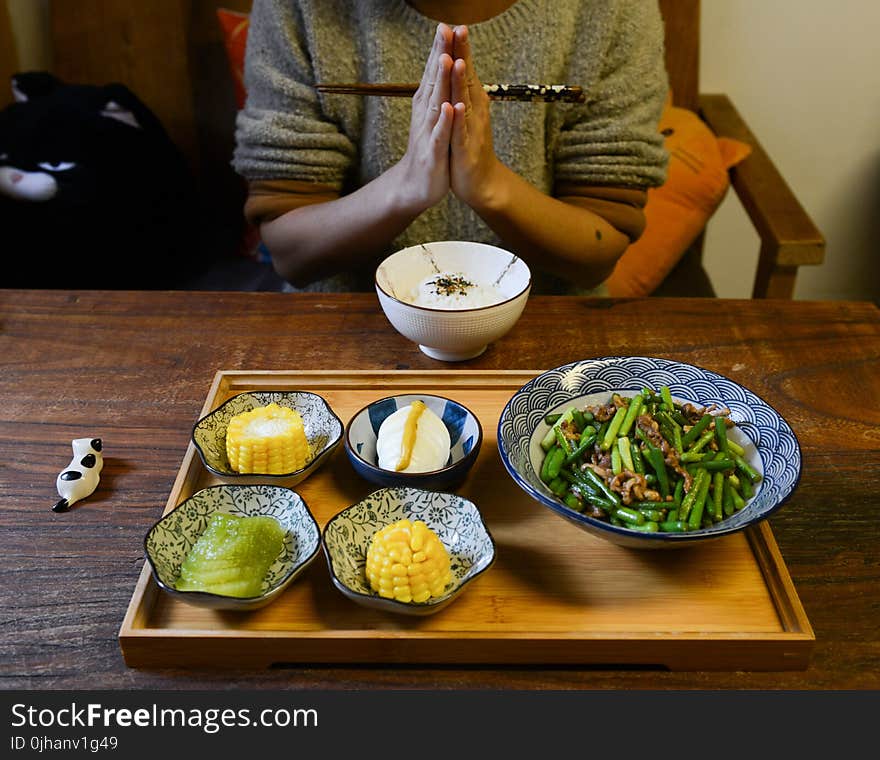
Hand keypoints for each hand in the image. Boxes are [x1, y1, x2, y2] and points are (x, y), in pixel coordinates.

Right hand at [398, 23, 454, 212]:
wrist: (416, 186)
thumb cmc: (430, 149)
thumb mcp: (434, 117)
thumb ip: (436, 93)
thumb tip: (439, 67)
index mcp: (429, 104)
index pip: (434, 72)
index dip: (440, 48)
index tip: (446, 23)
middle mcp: (426, 114)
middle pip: (433, 80)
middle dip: (439, 55)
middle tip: (444, 28)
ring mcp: (430, 133)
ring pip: (437, 103)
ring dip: (440, 82)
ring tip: (446, 59)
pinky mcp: (435, 152)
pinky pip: (441, 135)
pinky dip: (446, 121)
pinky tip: (450, 108)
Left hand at [449, 25, 501, 208]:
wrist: (480, 182)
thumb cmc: (469, 146)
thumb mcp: (465, 114)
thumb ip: (463, 91)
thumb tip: (460, 65)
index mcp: (471, 100)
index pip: (464, 69)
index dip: (459, 48)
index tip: (454, 24)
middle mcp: (474, 110)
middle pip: (467, 78)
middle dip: (462, 55)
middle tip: (459, 29)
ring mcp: (470, 129)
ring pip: (465, 102)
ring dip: (462, 82)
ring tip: (458, 62)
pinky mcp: (465, 148)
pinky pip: (461, 132)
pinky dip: (459, 119)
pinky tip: (457, 108)